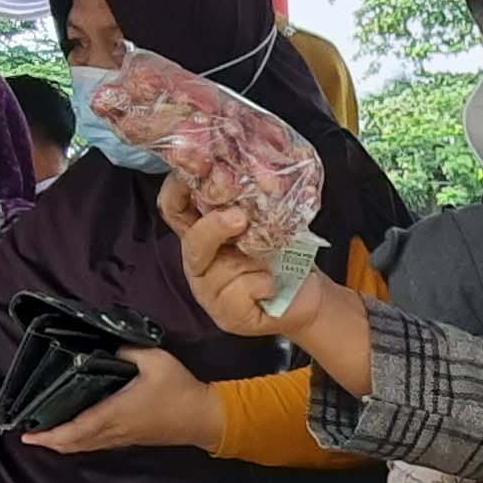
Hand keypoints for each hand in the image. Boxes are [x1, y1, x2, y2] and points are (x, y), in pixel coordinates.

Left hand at [22, 348, 218, 454]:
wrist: (205, 417)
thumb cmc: (180, 389)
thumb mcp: (155, 360)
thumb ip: (127, 350)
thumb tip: (107, 346)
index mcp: (114, 413)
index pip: (74, 429)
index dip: (49, 434)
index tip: (27, 433)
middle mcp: (114, 430)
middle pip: (73, 443)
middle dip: (49, 441)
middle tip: (29, 432)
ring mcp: (122, 438)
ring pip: (84, 446)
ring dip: (62, 443)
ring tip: (45, 433)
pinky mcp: (130, 439)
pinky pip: (96, 444)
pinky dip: (78, 441)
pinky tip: (75, 432)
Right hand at [165, 175, 321, 337]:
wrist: (308, 296)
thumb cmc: (284, 255)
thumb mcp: (266, 222)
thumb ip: (250, 202)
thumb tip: (253, 174)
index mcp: (202, 232)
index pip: (175, 208)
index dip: (177, 188)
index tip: (199, 167)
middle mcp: (200, 260)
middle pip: (192, 241)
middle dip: (214, 227)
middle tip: (241, 218)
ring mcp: (209, 291)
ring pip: (216, 270)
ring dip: (251, 261)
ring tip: (270, 260)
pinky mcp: (227, 315)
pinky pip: (238, 293)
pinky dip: (262, 284)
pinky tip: (272, 285)